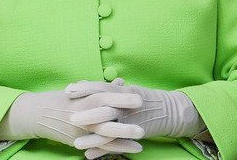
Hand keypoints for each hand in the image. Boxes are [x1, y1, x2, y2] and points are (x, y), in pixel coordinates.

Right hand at [0, 88, 143, 155]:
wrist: (37, 114)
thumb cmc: (61, 99)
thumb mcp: (80, 91)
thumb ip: (102, 88)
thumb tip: (121, 82)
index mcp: (82, 98)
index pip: (104, 96)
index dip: (121, 98)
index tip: (139, 98)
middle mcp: (82, 113)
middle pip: (105, 116)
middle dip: (124, 119)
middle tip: (143, 122)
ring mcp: (80, 129)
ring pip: (104, 134)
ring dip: (124, 136)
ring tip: (141, 138)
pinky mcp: (79, 140)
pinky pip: (101, 146)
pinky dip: (117, 148)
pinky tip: (133, 148)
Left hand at [67, 79, 204, 140]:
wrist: (168, 111)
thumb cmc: (142, 98)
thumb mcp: (124, 89)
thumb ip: (104, 88)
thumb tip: (83, 83)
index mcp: (121, 90)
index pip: (100, 87)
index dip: (84, 88)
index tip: (68, 90)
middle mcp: (124, 104)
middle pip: (104, 108)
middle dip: (87, 114)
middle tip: (71, 118)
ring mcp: (129, 120)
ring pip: (109, 130)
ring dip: (92, 138)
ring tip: (76, 144)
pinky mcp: (134, 134)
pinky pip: (116, 144)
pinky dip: (103, 151)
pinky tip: (89, 155)